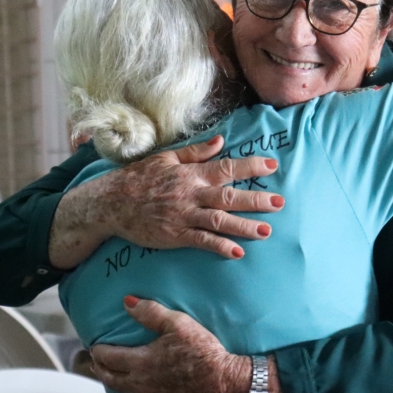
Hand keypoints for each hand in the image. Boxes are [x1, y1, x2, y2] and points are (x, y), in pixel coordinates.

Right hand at [49, 135, 283, 267]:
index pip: (226, 167)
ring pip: (219, 220)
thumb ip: (196, 152)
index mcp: (191, 173)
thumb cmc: (140, 178)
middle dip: (256, 200)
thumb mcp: (167, 157)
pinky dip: (220, 246)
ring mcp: (183, 215)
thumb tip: (221, 141)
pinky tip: (237, 252)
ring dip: (244, 226)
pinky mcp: (175, 235)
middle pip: (229, 196)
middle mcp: (191, 193)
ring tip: (267, 231)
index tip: (272, 165)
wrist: (112, 202)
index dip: (251, 166)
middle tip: (280, 202)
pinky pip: (201, 241)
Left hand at [92, 297, 251, 392]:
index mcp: (140, 362)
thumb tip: (128, 302)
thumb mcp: (178, 324)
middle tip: (98, 365)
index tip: (96, 347)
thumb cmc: (203, 353)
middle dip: (100, 371)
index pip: (109, 357)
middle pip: (111, 380)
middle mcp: (141, 386)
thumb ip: (151, 312)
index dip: (99, 351)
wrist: (224, 382)